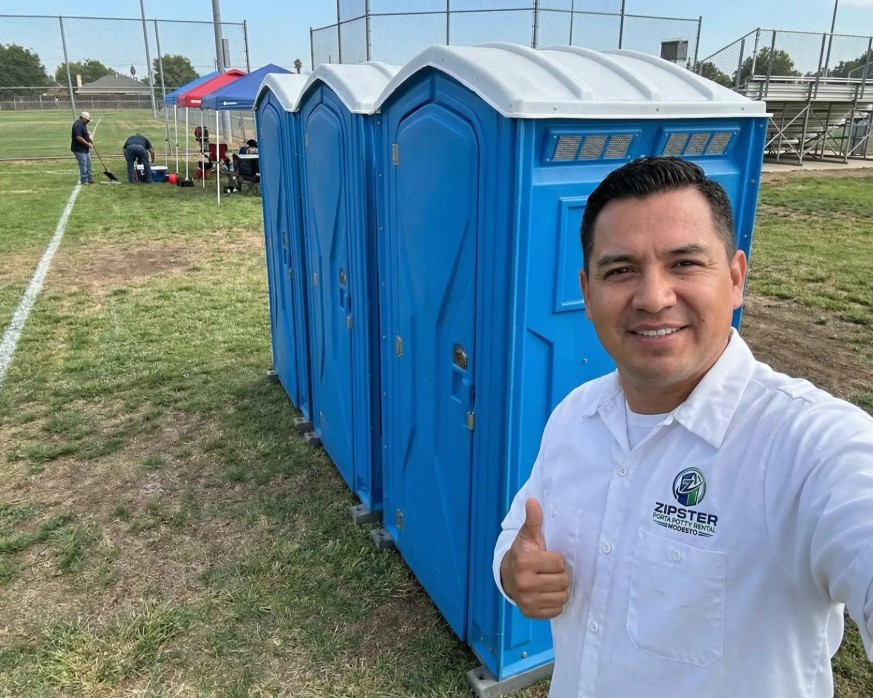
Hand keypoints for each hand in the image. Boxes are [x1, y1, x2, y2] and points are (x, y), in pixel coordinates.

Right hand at [500, 498, 569, 618]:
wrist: (506, 575)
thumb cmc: (522, 553)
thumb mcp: (527, 535)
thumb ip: (533, 520)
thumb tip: (533, 500)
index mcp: (525, 561)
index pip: (559, 563)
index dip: (556, 559)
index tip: (546, 558)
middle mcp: (524, 582)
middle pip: (563, 581)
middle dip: (559, 575)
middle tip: (548, 571)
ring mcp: (526, 600)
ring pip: (562, 597)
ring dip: (558, 590)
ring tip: (548, 582)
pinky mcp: (529, 613)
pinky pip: (556, 610)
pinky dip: (554, 603)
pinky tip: (544, 594)